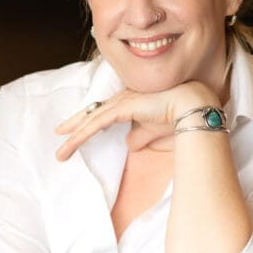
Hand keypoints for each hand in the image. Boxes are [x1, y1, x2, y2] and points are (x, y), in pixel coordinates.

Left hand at [55, 82, 218, 160]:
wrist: (193, 108)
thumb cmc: (178, 118)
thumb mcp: (152, 133)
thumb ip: (139, 137)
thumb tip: (128, 144)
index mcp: (131, 103)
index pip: (104, 113)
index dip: (88, 121)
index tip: (74, 130)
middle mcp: (124, 99)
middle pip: (93, 113)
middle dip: (75, 125)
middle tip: (59, 134)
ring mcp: (123, 102)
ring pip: (92, 120)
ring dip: (74, 137)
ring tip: (61, 152)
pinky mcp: (123, 107)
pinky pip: (98, 122)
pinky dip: (83, 134)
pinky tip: (72, 142)